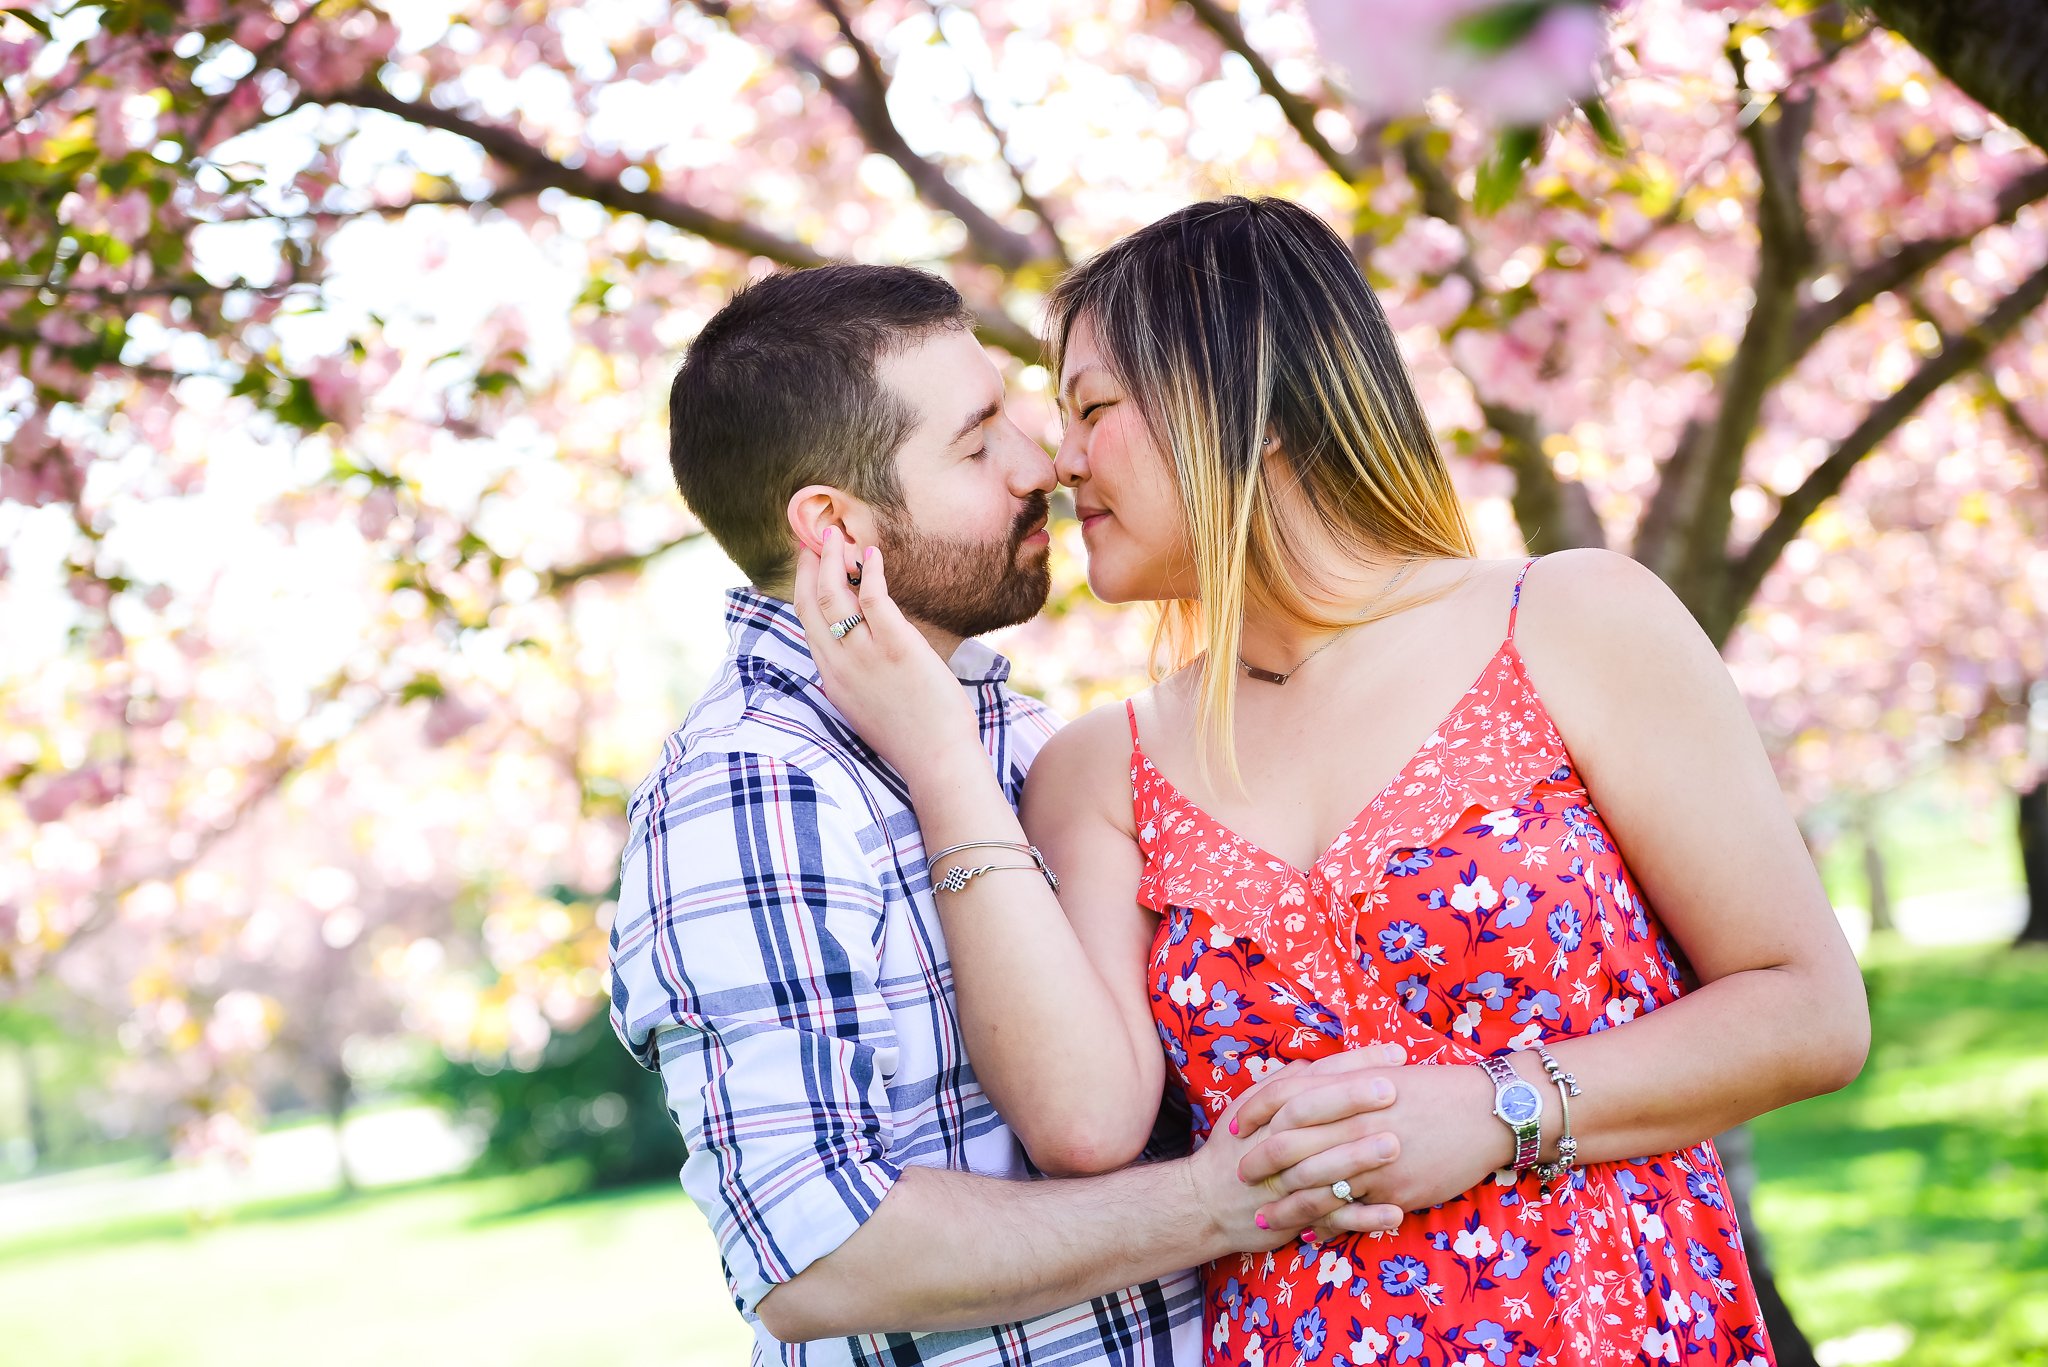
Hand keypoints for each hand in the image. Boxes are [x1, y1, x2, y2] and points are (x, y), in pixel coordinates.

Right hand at [792, 529, 982, 782]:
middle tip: (816, 538)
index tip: (808, 564)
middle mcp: (839, 664)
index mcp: (831, 678)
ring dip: (833, 559)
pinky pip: (873, 598)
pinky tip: (873, 554)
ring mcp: (865, 654)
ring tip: (838, 536)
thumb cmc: (911, 736)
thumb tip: (860, 654)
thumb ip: (855, 679)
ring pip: (834, 595)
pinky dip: (871, 571)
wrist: (936, 760)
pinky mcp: (896, 646)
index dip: (803, 588)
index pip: (807, 624)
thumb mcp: (866, 707)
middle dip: (810, 565)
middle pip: (812, 603)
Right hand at [1189, 1069, 1404, 1256]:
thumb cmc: (1235, 1148)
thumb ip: (1282, 1085)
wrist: (1205, 1202)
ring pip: (1320, 1167)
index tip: (1394, 1056)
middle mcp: (1276, 1141)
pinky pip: (1330, 1217)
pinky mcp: (1294, 1217)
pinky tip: (1395, 1213)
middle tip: (1394, 1089)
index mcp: (1271, 1110)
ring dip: (1357, 1157)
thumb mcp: (1247, 1107)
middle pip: (1312, 1115)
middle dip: (1351, 1101)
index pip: (1314, 1078)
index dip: (1353, 1065)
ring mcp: (1284, 1182)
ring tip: (1396, 1146)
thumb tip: (1312, 1060)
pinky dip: (1363, 1218)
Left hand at [1234, 1051, 1507, 1223]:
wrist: (1486, 1113)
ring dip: (1285, 1205)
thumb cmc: (1433, 1090)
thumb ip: (1339, 1077)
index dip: (1254, 1112)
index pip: (1284, 1096)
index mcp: (1348, 1088)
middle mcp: (1354, 1123)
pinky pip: (1351, 1213)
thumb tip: (1299, 1075)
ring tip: (1264, 1217)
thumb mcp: (1381, 1072)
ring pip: (1315, 1186)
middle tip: (1239, 1176)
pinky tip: (1310, 1233)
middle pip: (1290, 1145)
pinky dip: (1326, 1224)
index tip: (1234, 1126)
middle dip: (1259, 1163)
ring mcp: (1373, 1161)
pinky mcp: (1394, 1192)